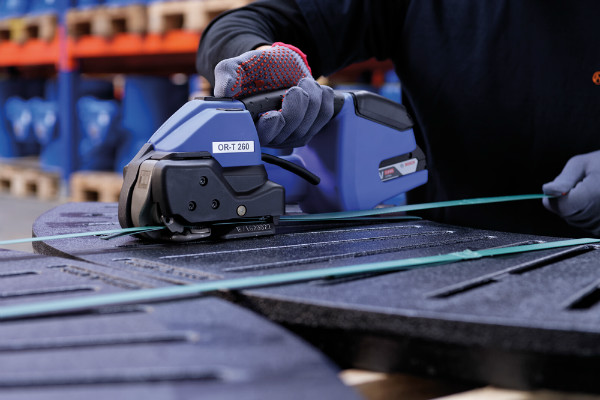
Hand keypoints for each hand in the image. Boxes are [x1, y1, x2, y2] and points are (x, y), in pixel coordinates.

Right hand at [214, 43, 334, 147]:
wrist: (280, 62)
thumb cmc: (258, 68)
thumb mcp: (238, 66)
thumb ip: (228, 75)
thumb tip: (224, 91)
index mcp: (251, 124)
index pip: (261, 138)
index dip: (270, 129)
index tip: (274, 115)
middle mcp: (272, 133)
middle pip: (290, 133)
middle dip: (296, 109)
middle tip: (294, 89)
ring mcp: (292, 132)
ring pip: (309, 125)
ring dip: (311, 99)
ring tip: (303, 83)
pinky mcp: (311, 125)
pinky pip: (324, 116)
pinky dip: (324, 99)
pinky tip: (314, 88)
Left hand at [542, 150, 599, 235]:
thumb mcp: (581, 164)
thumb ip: (563, 179)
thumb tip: (547, 191)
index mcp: (593, 195)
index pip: (561, 207)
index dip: (554, 198)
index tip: (558, 189)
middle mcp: (599, 213)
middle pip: (567, 215)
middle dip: (566, 201)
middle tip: (581, 187)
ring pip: (575, 220)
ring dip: (576, 208)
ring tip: (591, 193)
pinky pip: (586, 225)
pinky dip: (585, 215)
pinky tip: (595, 202)